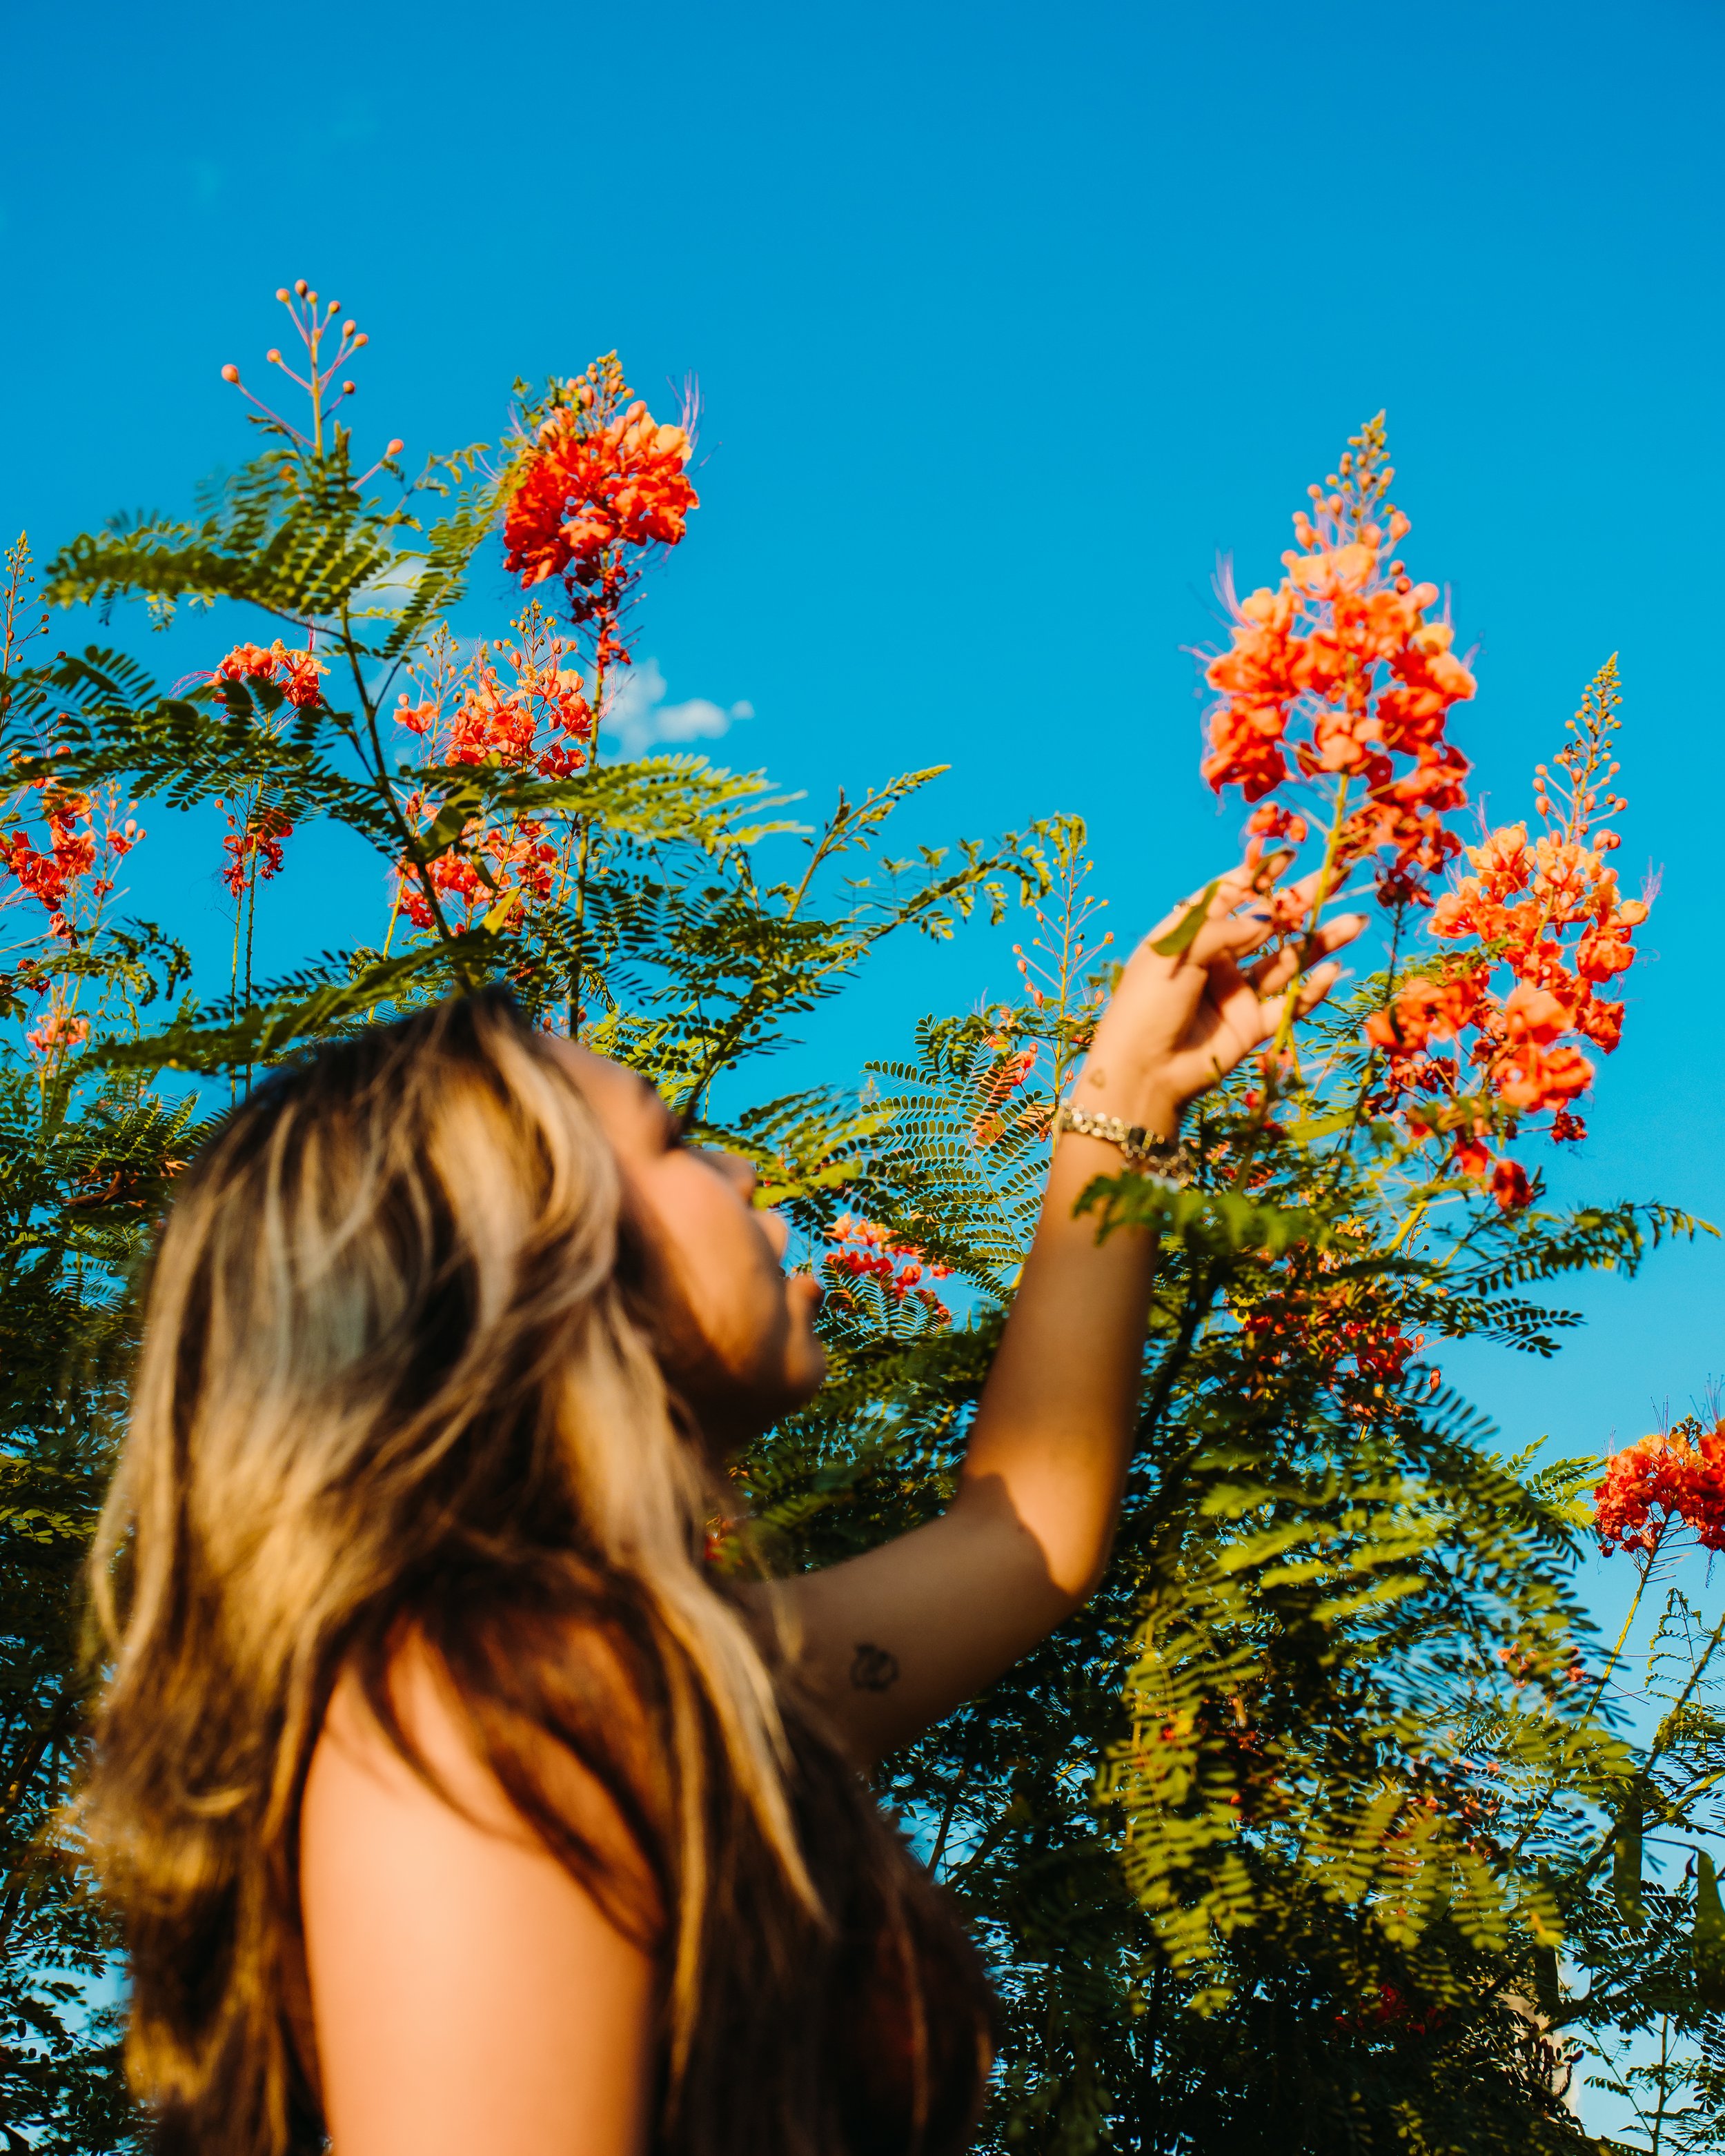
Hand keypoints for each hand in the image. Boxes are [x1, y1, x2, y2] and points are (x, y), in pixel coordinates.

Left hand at [1075, 860, 1365, 1136]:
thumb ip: (1224, 930)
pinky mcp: (1250, 1026)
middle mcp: (1216, 960)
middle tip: (1337, 878)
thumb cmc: (1146, 1005)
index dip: (1259, 876)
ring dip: (1320, 942)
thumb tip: (1266, 920)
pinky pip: (1289, 1005)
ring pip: (1286, 962)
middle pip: (1267, 924)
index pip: (1230, 896)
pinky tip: (1332, 971)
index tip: (1289, 856)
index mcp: (1190, 935)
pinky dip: (1312, 990)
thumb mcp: (1177, 953)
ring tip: (1355, 922)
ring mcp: (1235, 993)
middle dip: (1301, 903)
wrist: (1142, 1071)